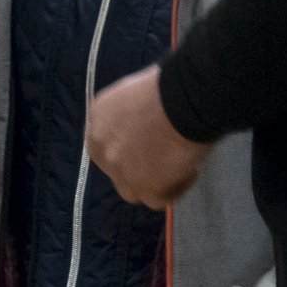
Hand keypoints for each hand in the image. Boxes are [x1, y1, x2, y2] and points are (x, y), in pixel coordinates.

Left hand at [87, 64, 212, 207]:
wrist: (183, 100)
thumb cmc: (167, 86)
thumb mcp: (134, 93)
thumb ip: (130, 114)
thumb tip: (144, 123)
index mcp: (97, 120)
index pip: (105, 145)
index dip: (127, 148)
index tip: (146, 146)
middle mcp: (101, 148)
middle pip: (117, 170)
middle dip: (137, 168)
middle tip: (164, 158)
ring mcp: (120, 173)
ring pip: (134, 190)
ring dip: (153, 182)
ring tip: (178, 165)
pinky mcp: (145, 190)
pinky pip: (160, 199)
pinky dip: (176, 187)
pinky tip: (189, 169)